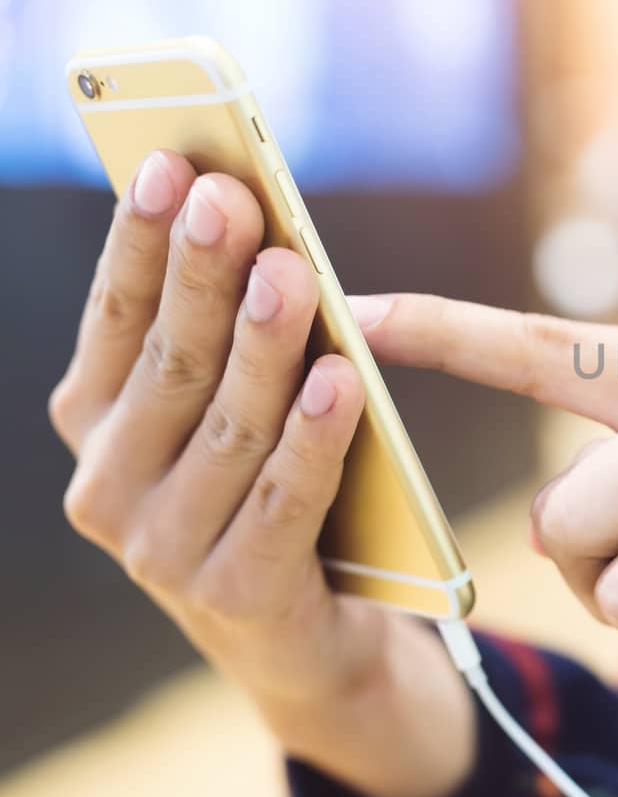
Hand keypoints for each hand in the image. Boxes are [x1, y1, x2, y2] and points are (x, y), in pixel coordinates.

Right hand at [49, 153, 472, 796]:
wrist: (303, 633)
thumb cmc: (267, 485)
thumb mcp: (233, 404)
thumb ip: (226, 330)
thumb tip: (251, 213)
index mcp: (95, 424)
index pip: (118, 317)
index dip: (143, 240)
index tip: (173, 163)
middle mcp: (107, 485)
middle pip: (171, 363)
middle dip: (202, 275)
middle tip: (232, 199)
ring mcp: (160, 550)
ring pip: (227, 427)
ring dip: (262, 346)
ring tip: (293, 274)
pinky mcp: (232, 594)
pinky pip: (282, 501)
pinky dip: (315, 438)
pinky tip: (343, 378)